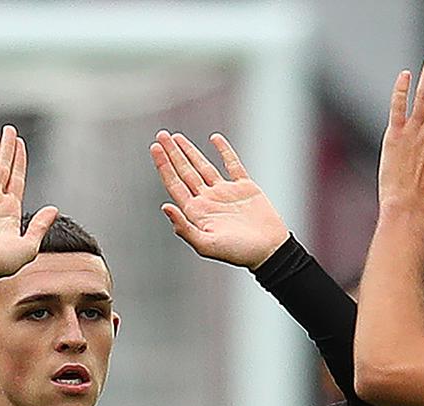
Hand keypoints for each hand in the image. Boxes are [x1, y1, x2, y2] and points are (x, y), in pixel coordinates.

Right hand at [0, 125, 57, 277]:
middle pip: (3, 167)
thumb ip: (40, 224)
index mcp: (11, 209)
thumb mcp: (30, 245)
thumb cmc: (3, 262)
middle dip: (7, 149)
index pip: (16, 177)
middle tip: (10, 130)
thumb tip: (54, 208)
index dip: (19, 160)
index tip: (21, 143)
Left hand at [150, 131, 288, 270]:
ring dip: (190, 151)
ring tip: (176, 137)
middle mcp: (208, 200)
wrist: (269, 251)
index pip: (175, 184)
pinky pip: (232, 164)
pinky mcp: (245, 188)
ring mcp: (226, 193)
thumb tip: (165, 207)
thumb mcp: (207, 245)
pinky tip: (214, 139)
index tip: (155, 148)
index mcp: (197, 212)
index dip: (163, 166)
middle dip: (173, 153)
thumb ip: (184, 228)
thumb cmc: (238, 252)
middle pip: (185, 172)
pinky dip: (224, 151)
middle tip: (161, 135)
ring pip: (203, 166)